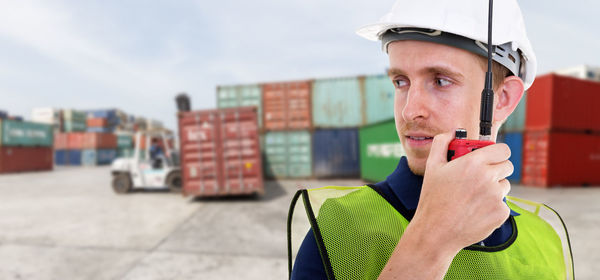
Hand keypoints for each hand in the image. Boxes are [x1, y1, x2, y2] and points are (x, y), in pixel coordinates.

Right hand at [412, 130, 512, 252]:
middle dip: (497, 168)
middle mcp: (488, 177)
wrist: (436, 231)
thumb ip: (441, 143)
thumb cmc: (433, 199)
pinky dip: (493, 206)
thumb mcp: (432, 167)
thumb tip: (451, 132)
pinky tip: (476, 210)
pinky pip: (503, 204)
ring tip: (474, 196)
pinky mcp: (501, 213)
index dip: (497, 152)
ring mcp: (496, 196)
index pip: (502, 149)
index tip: (491, 157)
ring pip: (505, 185)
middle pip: (508, 165)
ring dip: (495, 188)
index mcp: (473, 163)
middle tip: (483, 176)